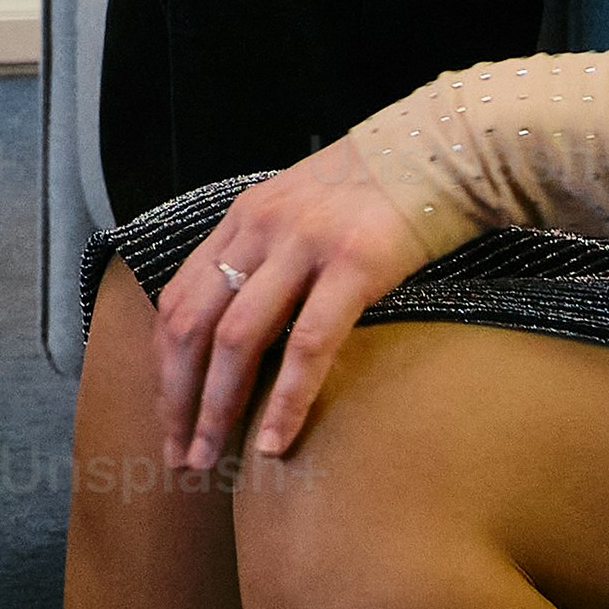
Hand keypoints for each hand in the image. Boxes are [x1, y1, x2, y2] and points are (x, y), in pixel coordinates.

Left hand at [152, 148, 455, 466]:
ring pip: (236, 339)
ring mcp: (303, 246)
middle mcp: (258, 230)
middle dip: (177, 398)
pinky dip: (285, 400)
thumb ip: (268, 257)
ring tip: (209, 458)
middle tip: (178, 454)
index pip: (177, 301)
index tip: (166, 416)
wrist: (444, 150)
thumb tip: (245, 328)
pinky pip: (307, 344)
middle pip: (192, 325)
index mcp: (241, 220)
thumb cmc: (377, 192)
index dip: (164, 366)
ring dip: (215, 407)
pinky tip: (274, 441)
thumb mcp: (301, 211)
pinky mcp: (352, 265)